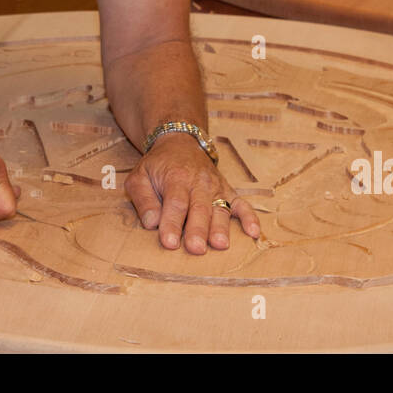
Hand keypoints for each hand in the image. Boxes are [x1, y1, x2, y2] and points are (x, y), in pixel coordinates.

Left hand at [124, 132, 260, 253]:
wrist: (179, 143)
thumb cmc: (157, 166)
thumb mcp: (139, 177)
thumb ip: (143, 200)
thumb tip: (151, 223)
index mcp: (176, 177)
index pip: (175, 203)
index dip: (172, 223)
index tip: (169, 242)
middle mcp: (199, 182)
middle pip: (199, 208)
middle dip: (198, 229)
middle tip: (196, 248)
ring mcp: (216, 187)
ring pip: (220, 209)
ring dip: (221, 228)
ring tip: (220, 245)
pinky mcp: (228, 191)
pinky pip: (241, 204)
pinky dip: (249, 217)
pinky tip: (253, 232)